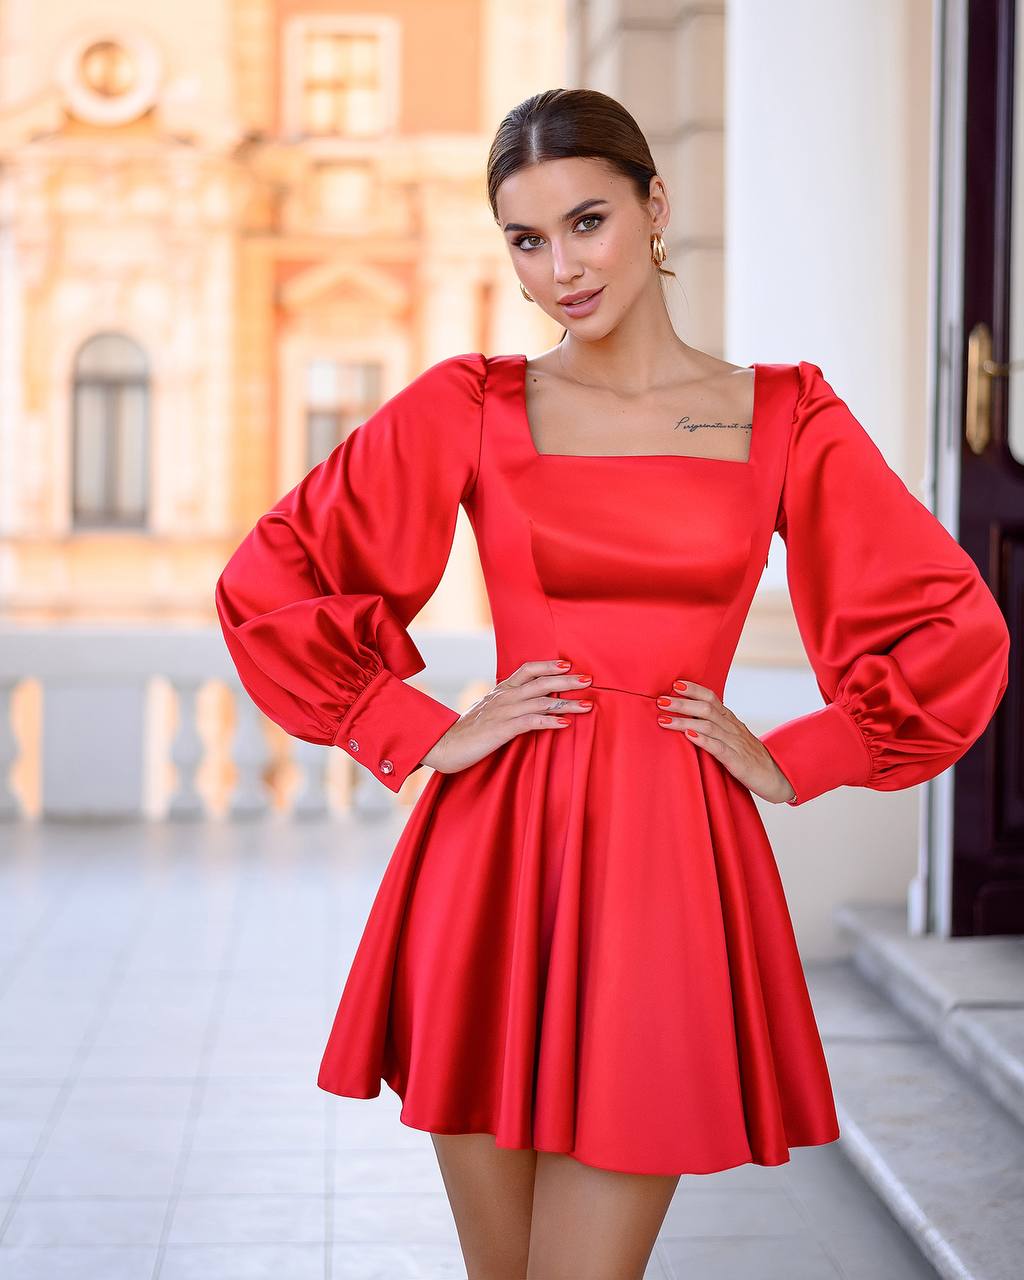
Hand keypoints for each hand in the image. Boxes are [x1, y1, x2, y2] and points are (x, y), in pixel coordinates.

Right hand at [422, 659, 593, 775]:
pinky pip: (530, 722)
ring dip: (566, 703)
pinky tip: (565, 724)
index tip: (568, 665)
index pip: (527, 670)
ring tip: (587, 705)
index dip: (548, 666)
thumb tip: (530, 703)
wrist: (444, 745)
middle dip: (566, 681)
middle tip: (588, 679)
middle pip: (540, 683)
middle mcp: (504, 697)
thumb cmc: (468, 731)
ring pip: (540, 702)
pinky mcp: (502, 730)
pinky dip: (549, 722)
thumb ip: (508, 704)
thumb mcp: (489, 711)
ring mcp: (503, 712)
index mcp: (501, 690)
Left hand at [655, 679, 796, 803]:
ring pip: (709, 726)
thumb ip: (715, 728)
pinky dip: (703, 740)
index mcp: (731, 721)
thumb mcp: (733, 739)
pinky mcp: (737, 761)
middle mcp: (733, 728)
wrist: (777, 777)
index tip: (675, 684)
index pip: (713, 698)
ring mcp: (736, 744)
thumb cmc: (750, 758)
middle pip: (706, 709)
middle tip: (660, 700)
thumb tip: (689, 720)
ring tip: (664, 719)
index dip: (695, 689)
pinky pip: (719, 748)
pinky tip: (688, 736)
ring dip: (685, 721)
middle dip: (682, 703)